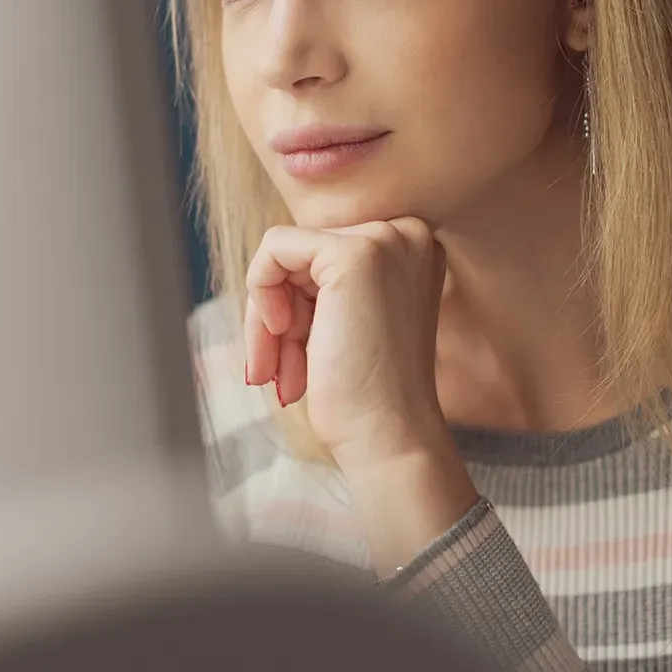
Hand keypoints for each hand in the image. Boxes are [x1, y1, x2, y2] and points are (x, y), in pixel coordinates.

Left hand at [243, 217, 478, 573]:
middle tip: (276, 371)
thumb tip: (269, 268)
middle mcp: (407, 234)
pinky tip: (281, 338)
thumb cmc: (365, 394)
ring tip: (279, 374)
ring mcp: (384, 240)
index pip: (322, 255)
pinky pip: (274, 249)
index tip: (292, 354)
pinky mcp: (353, 255)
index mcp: (410, 248)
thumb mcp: (347, 320)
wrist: (390, 438)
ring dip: (268, 322)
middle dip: (278, 317)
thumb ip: (322, 283)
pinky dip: (261, 295)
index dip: (297, 305)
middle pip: (302, 255)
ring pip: (283, 256)